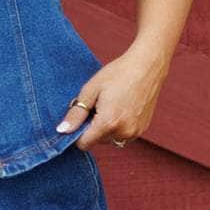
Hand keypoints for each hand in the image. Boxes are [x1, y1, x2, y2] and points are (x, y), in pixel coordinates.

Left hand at [55, 38, 173, 152]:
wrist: (147, 66)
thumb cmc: (117, 74)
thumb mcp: (91, 90)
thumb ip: (76, 114)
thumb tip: (62, 131)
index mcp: (108, 123)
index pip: (84, 144)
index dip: (77, 132)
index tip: (81, 116)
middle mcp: (123, 132)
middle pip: (97, 141)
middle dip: (93, 127)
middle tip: (98, 105)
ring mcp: (135, 132)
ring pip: (110, 139)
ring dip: (105, 128)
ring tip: (111, 105)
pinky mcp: (142, 129)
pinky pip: (123, 136)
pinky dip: (118, 127)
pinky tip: (121, 108)